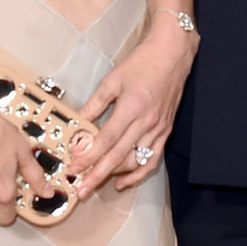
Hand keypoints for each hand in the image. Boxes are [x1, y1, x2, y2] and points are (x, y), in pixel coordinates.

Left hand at [74, 19, 197, 197]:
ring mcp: (158, 129)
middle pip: (119, 156)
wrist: (172, 54)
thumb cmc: (142, 63)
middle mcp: (146, 122)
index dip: (89, 156)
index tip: (74, 168)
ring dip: (115, 176)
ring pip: (135, 162)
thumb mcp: (113, 79)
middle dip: (97, 175)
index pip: (107, 139)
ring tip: (96, 183)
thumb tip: (77, 122)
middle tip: (81, 190)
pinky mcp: (165, 131)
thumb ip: (94, 104)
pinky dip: (138, 174)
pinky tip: (123, 181)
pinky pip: (152, 159)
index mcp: (132, 107)